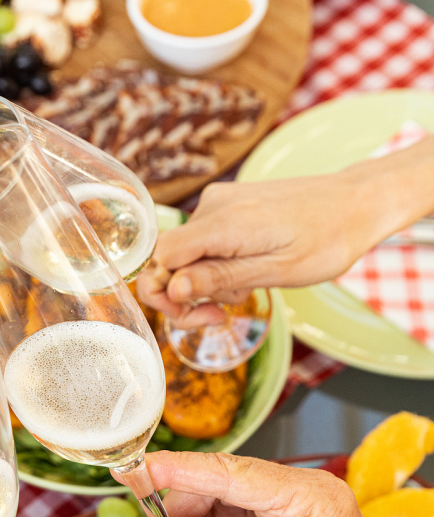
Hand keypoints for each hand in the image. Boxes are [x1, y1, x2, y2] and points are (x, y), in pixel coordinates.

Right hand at [138, 134, 433, 326]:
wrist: (356, 203)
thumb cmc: (327, 240)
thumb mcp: (276, 272)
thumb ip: (220, 278)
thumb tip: (172, 288)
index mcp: (224, 223)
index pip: (160, 257)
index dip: (164, 292)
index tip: (194, 314)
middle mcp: (213, 206)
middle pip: (170, 258)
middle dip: (188, 293)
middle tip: (219, 315)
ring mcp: (220, 202)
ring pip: (188, 253)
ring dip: (208, 280)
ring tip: (249, 286)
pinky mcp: (229, 203)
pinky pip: (205, 240)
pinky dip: (218, 262)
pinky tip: (249, 268)